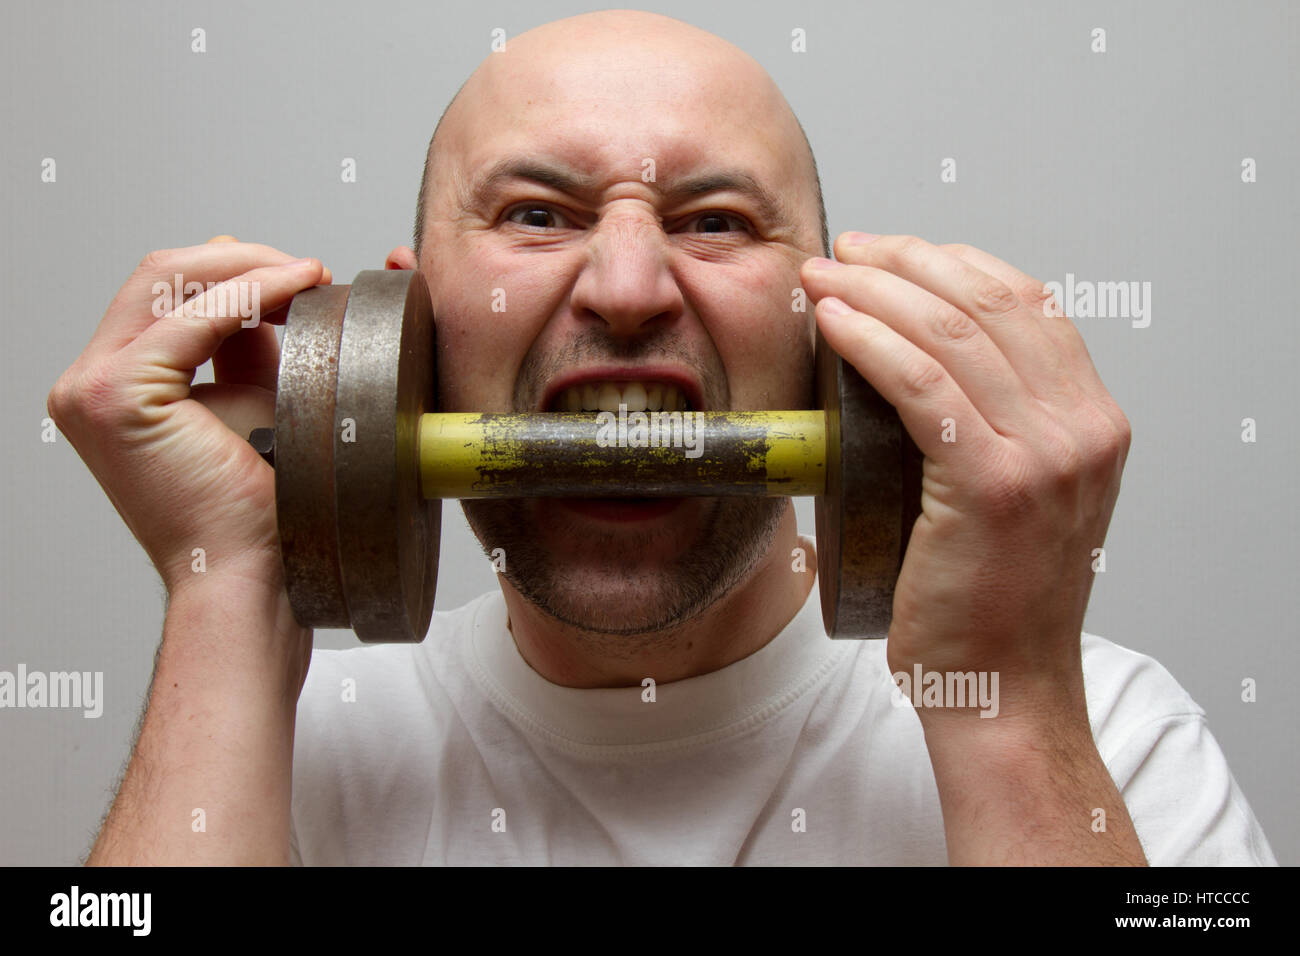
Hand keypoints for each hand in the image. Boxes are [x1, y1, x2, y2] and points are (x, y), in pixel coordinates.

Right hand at [47, 237, 330, 595]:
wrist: (250, 575)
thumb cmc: (257, 511)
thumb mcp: (252, 405)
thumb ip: (248, 348)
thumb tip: (272, 289)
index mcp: (114, 384)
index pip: (167, 292)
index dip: (237, 271)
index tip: (303, 275)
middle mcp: (87, 382)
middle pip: (161, 275)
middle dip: (243, 260)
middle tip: (309, 270)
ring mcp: (91, 388)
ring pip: (169, 281)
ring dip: (250, 269)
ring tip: (310, 276)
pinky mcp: (117, 396)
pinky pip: (193, 319)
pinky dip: (250, 294)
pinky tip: (295, 288)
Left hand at [800, 234, 1130, 730]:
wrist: (1002, 688)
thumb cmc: (988, 601)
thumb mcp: (1018, 500)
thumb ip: (997, 433)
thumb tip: (917, 372)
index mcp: (1093, 421)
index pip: (1026, 304)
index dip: (952, 262)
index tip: (891, 252)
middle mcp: (1083, 427)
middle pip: (989, 302)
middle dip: (906, 260)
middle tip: (846, 251)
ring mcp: (1047, 454)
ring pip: (951, 333)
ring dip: (876, 289)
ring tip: (824, 275)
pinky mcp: (995, 484)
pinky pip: (924, 385)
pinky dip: (872, 341)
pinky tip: (834, 321)